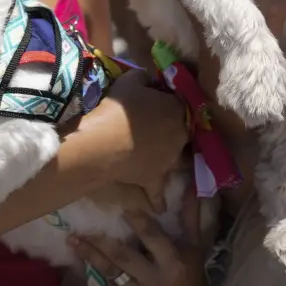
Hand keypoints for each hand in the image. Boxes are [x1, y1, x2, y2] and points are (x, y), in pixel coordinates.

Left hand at [65, 197, 205, 285]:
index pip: (152, 238)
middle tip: (82, 227)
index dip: (138, 223)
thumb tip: (191, 188)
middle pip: (123, 256)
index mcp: (173, 263)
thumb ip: (189, 218)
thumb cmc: (189, 273)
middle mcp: (154, 280)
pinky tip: (82, 260)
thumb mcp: (193, 246)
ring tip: (73, 241)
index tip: (123, 209)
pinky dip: (94, 272)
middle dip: (101, 241)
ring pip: (110, 272)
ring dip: (90, 255)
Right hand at [87, 70, 187, 210]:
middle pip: (183, 132)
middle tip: (158, 130)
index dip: (169, 104)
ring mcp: (169, 160)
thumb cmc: (117, 110)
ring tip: (166, 160)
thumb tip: (149, 78)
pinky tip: (160, 208)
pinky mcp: (154, 178)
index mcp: (177, 110)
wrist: (102, 143)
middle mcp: (180, 136)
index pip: (180, 104)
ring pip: (177, 160)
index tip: (158, 104)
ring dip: (174, 160)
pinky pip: (159, 192)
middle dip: (175, 131)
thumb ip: (143, 77)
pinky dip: (159, 199)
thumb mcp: (130, 81)